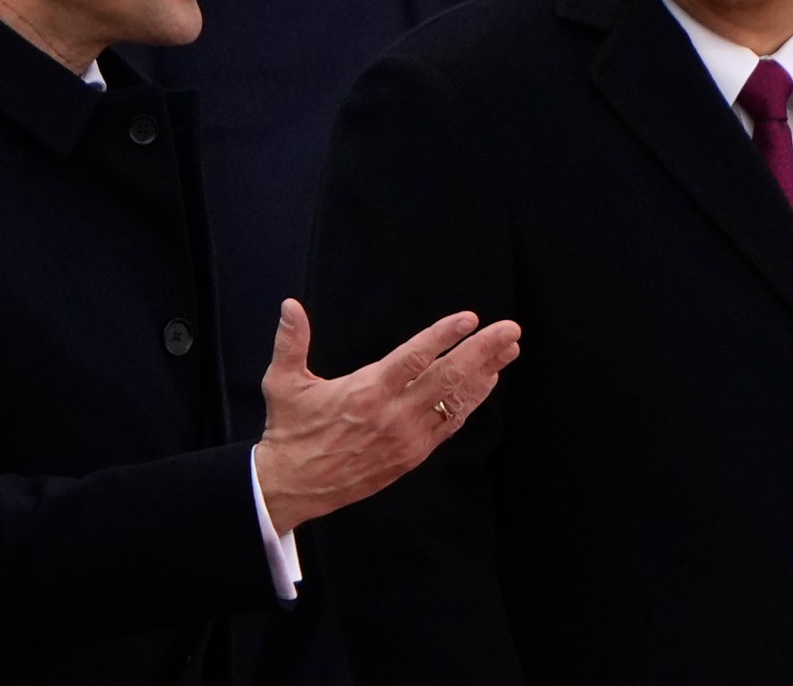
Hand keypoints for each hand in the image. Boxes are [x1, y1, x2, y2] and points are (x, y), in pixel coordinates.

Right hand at [255, 299, 521, 536]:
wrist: (292, 486)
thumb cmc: (290, 431)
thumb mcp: (282, 383)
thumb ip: (291, 341)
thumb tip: (291, 305)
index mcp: (366, 392)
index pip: (414, 358)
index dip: (443, 336)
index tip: (469, 318)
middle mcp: (393, 415)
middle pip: (448, 377)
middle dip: (483, 351)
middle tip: (510, 329)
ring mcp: (407, 437)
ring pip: (455, 402)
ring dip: (486, 374)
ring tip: (510, 351)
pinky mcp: (412, 455)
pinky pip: (450, 425)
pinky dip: (471, 402)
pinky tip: (487, 383)